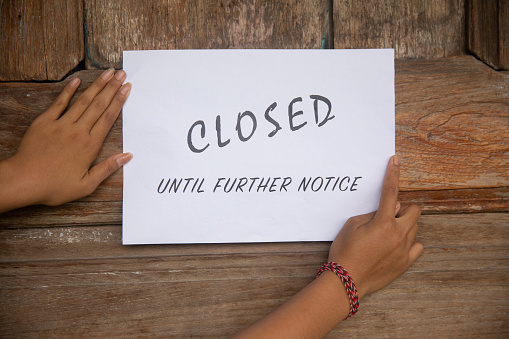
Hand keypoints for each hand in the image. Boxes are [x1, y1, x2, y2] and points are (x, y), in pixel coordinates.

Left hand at [0, 69, 131, 211]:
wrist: (25, 181)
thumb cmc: (55, 186)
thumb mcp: (87, 185)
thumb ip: (107, 168)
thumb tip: (127, 156)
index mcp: (90, 145)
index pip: (108, 118)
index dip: (119, 101)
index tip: (127, 88)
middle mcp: (78, 131)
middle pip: (98, 105)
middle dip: (111, 88)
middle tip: (121, 74)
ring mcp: (61, 125)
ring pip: (83, 101)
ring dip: (96, 85)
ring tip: (107, 73)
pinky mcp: (45, 123)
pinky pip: (59, 103)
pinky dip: (68, 91)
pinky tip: (77, 81)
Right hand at [328, 155, 422, 298]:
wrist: (346, 281)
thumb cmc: (344, 252)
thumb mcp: (352, 226)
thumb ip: (371, 214)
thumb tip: (390, 209)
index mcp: (383, 223)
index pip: (390, 192)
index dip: (392, 174)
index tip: (395, 161)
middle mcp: (398, 235)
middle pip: (414, 211)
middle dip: (404, 208)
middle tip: (389, 214)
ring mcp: (404, 250)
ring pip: (415, 228)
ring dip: (404, 225)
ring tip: (387, 233)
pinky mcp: (405, 263)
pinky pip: (417, 247)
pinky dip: (410, 242)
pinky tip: (396, 245)